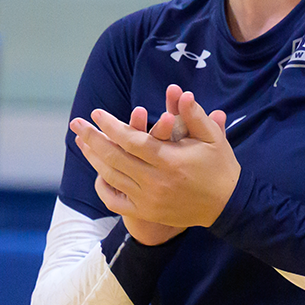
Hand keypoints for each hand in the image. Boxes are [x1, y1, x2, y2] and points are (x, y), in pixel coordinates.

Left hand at [71, 90, 239, 230]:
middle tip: (76, 123)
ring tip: (81, 142)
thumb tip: (180, 93)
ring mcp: (149, 199)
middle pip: (114, 158)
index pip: (132, 141)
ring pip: (112, 177)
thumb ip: (194, 115)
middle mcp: (155, 182)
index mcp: (170, 161)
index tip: (97, 113)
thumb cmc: (220, 167)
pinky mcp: (147, 211)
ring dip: (94, 158)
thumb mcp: (213, 138)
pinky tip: (98, 173)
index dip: (111, 126)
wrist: (228, 206)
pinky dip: (103, 186)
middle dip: (92, 139)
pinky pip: (115, 200)